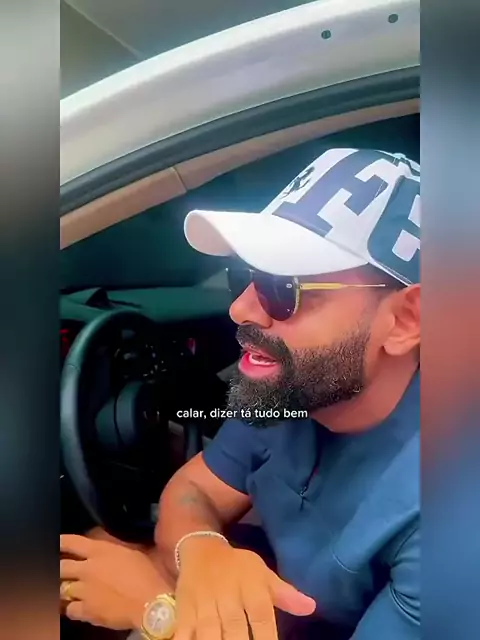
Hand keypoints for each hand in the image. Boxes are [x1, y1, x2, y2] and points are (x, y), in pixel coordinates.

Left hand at [60, 534, 168, 629]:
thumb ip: (113, 551)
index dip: (60, 542)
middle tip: (60, 571)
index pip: (71, 542)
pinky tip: (77, 608)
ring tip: (66, 590)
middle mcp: (88, 569)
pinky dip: (72, 608)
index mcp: (100, 551)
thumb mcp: (131, 554)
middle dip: (59, 568)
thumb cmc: (147, 575)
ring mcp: (85, 591)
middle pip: (61, 566)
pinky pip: (70, 610)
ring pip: (62, 589)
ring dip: (64, 589)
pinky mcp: (86, 610)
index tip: (55, 543)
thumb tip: (106, 552)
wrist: (150, 603)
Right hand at [174, 536, 315, 639]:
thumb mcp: (262, 573)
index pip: (261, 617)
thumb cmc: (236, 566)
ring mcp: (203, 605)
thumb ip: (285, 594)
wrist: (200, 548)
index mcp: (250, 587)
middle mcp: (227, 597)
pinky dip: (187, 639)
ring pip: (208, 633)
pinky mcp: (183, 611)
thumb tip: (312, 607)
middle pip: (234, 630)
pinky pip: (183, 632)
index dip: (267, 639)